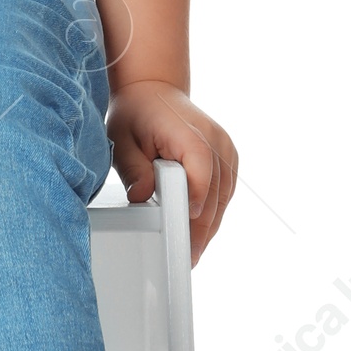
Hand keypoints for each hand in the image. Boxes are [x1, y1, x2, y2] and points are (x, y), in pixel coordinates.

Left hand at [106, 80, 236, 264]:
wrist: (154, 90)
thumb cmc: (137, 114)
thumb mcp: (122, 140)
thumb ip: (134, 169)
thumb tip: (143, 195)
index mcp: (191, 134)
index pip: (201, 175)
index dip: (194, 207)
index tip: (185, 238)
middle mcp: (216, 140)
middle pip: (215, 195)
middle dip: (201, 230)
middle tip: (186, 260)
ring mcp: (226, 148)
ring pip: (224, 197)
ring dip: (210, 225)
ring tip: (192, 252)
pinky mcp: (228, 156)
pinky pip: (225, 191)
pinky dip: (213, 211)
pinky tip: (199, 230)